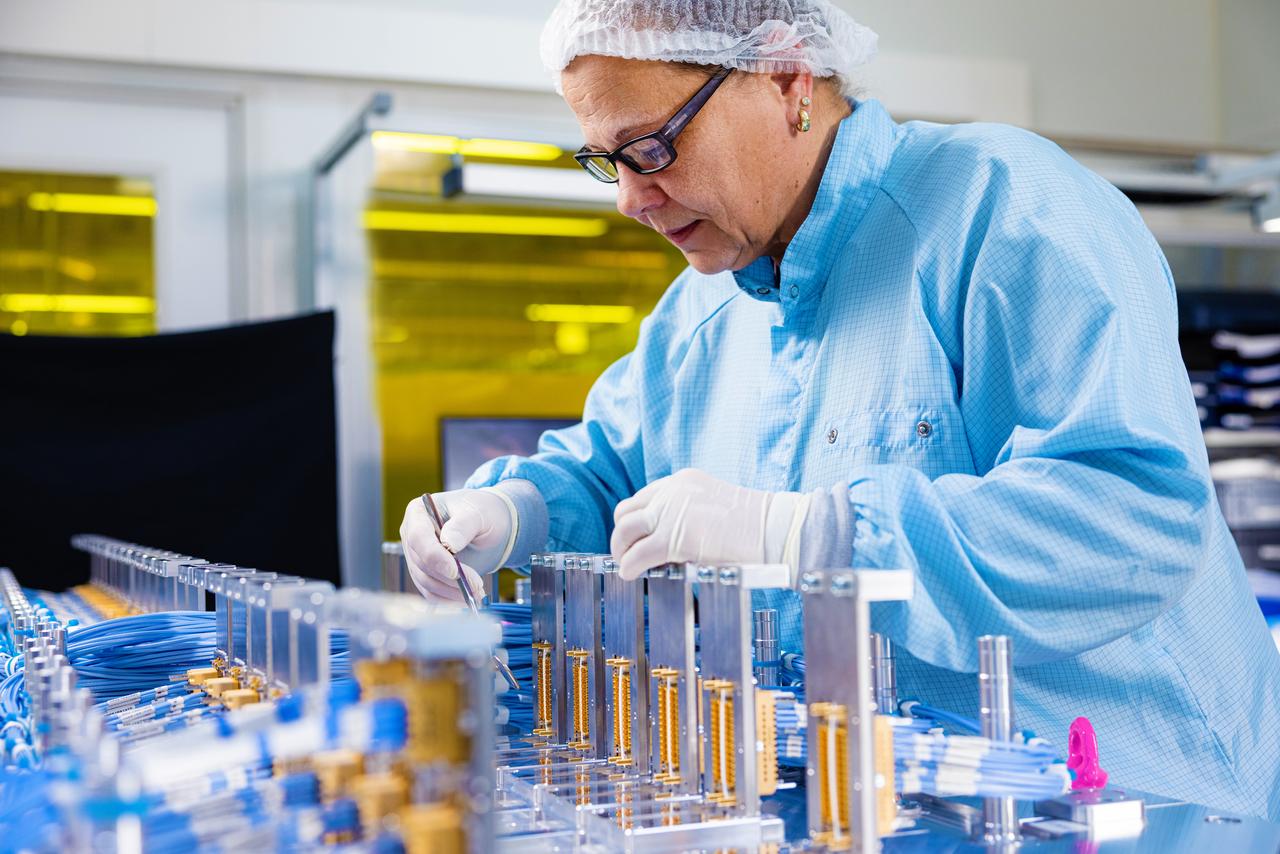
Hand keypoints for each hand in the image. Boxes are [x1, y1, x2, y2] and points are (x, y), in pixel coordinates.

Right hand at [399, 488, 516, 603]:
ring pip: (425, 581)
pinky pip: (430, 591)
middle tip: (477, 585)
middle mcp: (412, 534)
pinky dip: (448, 598)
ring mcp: (416, 555)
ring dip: (451, 591)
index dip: (434, 557)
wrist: (489, 527)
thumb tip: (449, 543)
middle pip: (421, 563)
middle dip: (449, 578)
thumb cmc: (482, 513)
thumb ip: (463, 525)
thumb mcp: (478, 513)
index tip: (454, 571)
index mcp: (419, 512)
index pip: (418, 537)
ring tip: (477, 592)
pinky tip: (467, 598)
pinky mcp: (424, 572)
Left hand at [610, 469, 805, 579]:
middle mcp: (671, 492)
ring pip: (625, 531)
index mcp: (682, 481)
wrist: (773, 529)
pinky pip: (637, 555)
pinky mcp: (672, 538)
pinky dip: (629, 566)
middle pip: (626, 512)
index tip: (636, 537)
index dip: (636, 521)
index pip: (643, 497)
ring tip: (627, 565)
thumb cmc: (755, 525)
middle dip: (623, 535)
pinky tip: (631, 575)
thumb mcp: (715, 507)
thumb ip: (689, 515)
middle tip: (627, 553)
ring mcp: (670, 513)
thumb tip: (668, 542)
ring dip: (621, 550)